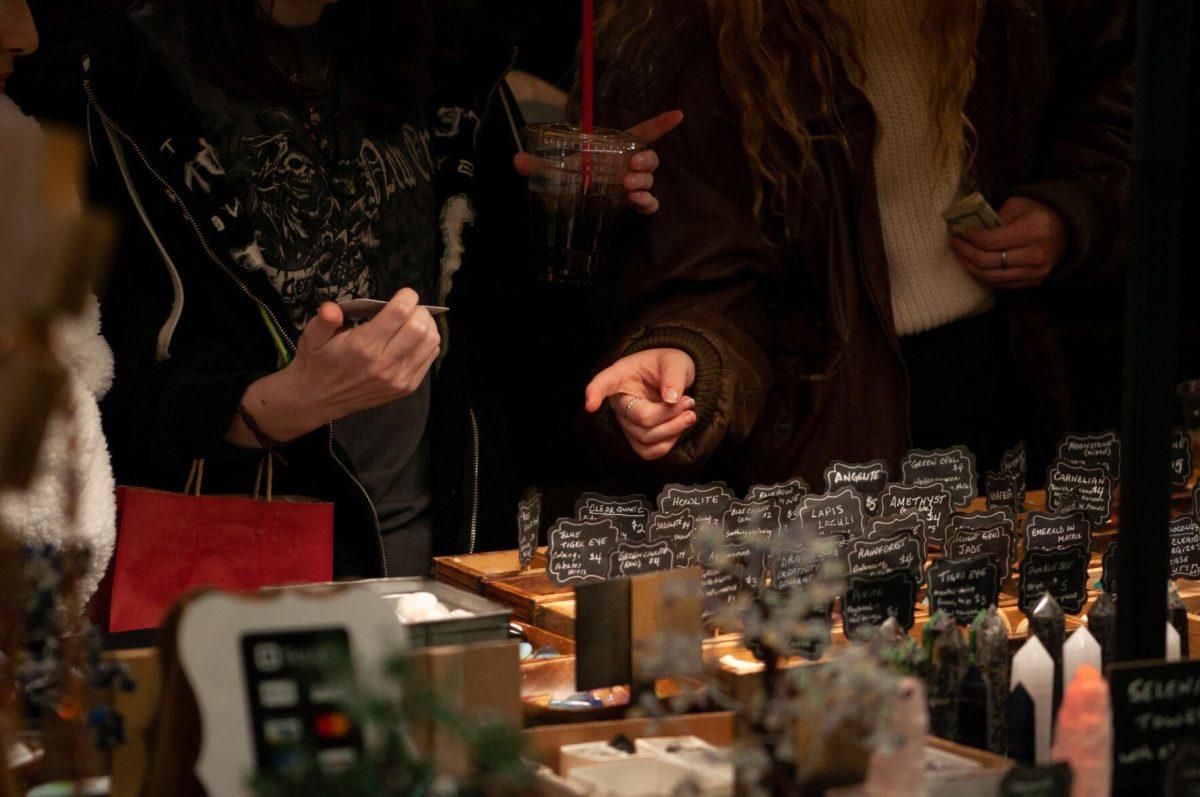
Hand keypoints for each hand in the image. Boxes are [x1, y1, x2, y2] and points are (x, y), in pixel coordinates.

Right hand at [231, 289, 440, 445]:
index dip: (408, 297)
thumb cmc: (318, 361)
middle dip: (420, 310)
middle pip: (420, 327)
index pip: (400, 313)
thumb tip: (331, 309)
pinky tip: (415, 339)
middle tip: (410, 307)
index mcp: (362, 346)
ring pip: (430, 342)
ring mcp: (398, 378)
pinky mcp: (406, 388)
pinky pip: (430, 358)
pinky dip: (429, 343)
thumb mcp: (312, 336)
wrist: (319, 399)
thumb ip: (324, 320)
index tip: (404, 294)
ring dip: (428, 325)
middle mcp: (384, 363)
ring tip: (415, 320)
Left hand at [513, 110, 683, 214]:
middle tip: (630, 168)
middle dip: (645, 161)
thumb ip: (536, 164)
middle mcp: (626, 166)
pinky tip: (637, 203)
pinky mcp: (631, 206)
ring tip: (626, 187)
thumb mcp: (551, 169)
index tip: (678, 114)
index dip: (661, 124)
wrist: (569, 202)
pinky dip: (648, 203)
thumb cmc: (567, 178)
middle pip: (649, 158)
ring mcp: (632, 186)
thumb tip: (516, 160)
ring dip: (644, 182)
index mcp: (614, 150)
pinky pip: (650, 204)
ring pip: (650, 180)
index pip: (643, 133)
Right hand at [585, 348, 696, 459]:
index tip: (590, 405)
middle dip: (669, 414)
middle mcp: (619, 400)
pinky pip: (647, 452)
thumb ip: (674, 376)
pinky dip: (668, 444)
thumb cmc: (669, 365)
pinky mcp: (636, 438)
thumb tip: (671, 399)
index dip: (595, 394)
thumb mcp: (675, 361)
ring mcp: (626, 421)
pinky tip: (678, 429)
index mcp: (622, 374)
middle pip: (639, 417)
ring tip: (690, 414)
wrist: (675, 379)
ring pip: (645, 437)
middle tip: (690, 402)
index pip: (603, 383)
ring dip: (674, 429)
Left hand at [949, 196, 1068, 289]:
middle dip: (966, 254)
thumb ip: (994, 218)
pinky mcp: (1033, 282)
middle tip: (954, 244)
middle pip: (988, 262)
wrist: (1068, 228)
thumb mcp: (1017, 205)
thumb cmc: (1038, 212)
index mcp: (1032, 232)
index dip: (971, 239)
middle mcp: (1036, 255)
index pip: (990, 242)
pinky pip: (1002, 284)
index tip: (961, 233)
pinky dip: (984, 276)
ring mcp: (1036, 272)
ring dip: (971, 268)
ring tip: (960, 256)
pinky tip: (975, 266)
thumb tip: (969, 231)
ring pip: (992, 277)